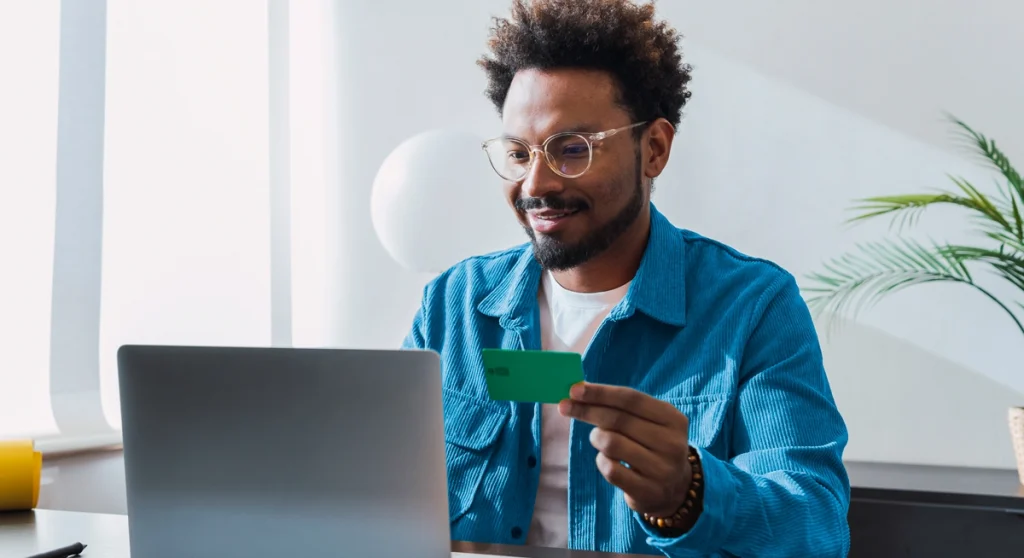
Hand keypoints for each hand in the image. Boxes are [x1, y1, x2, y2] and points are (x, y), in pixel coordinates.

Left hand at [559, 382, 692, 517]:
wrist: (675, 489)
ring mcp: (662, 470)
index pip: (631, 399)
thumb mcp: (649, 423)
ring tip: (598, 438)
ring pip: (612, 443)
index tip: (573, 390)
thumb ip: (621, 407)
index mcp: (673, 419)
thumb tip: (579, 392)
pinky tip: (606, 460)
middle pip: (618, 419)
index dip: (600, 393)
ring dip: (597, 437)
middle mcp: (672, 443)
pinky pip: (611, 470)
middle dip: (586, 411)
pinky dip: (601, 461)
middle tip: (565, 407)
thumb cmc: (651, 446)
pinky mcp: (648, 492)